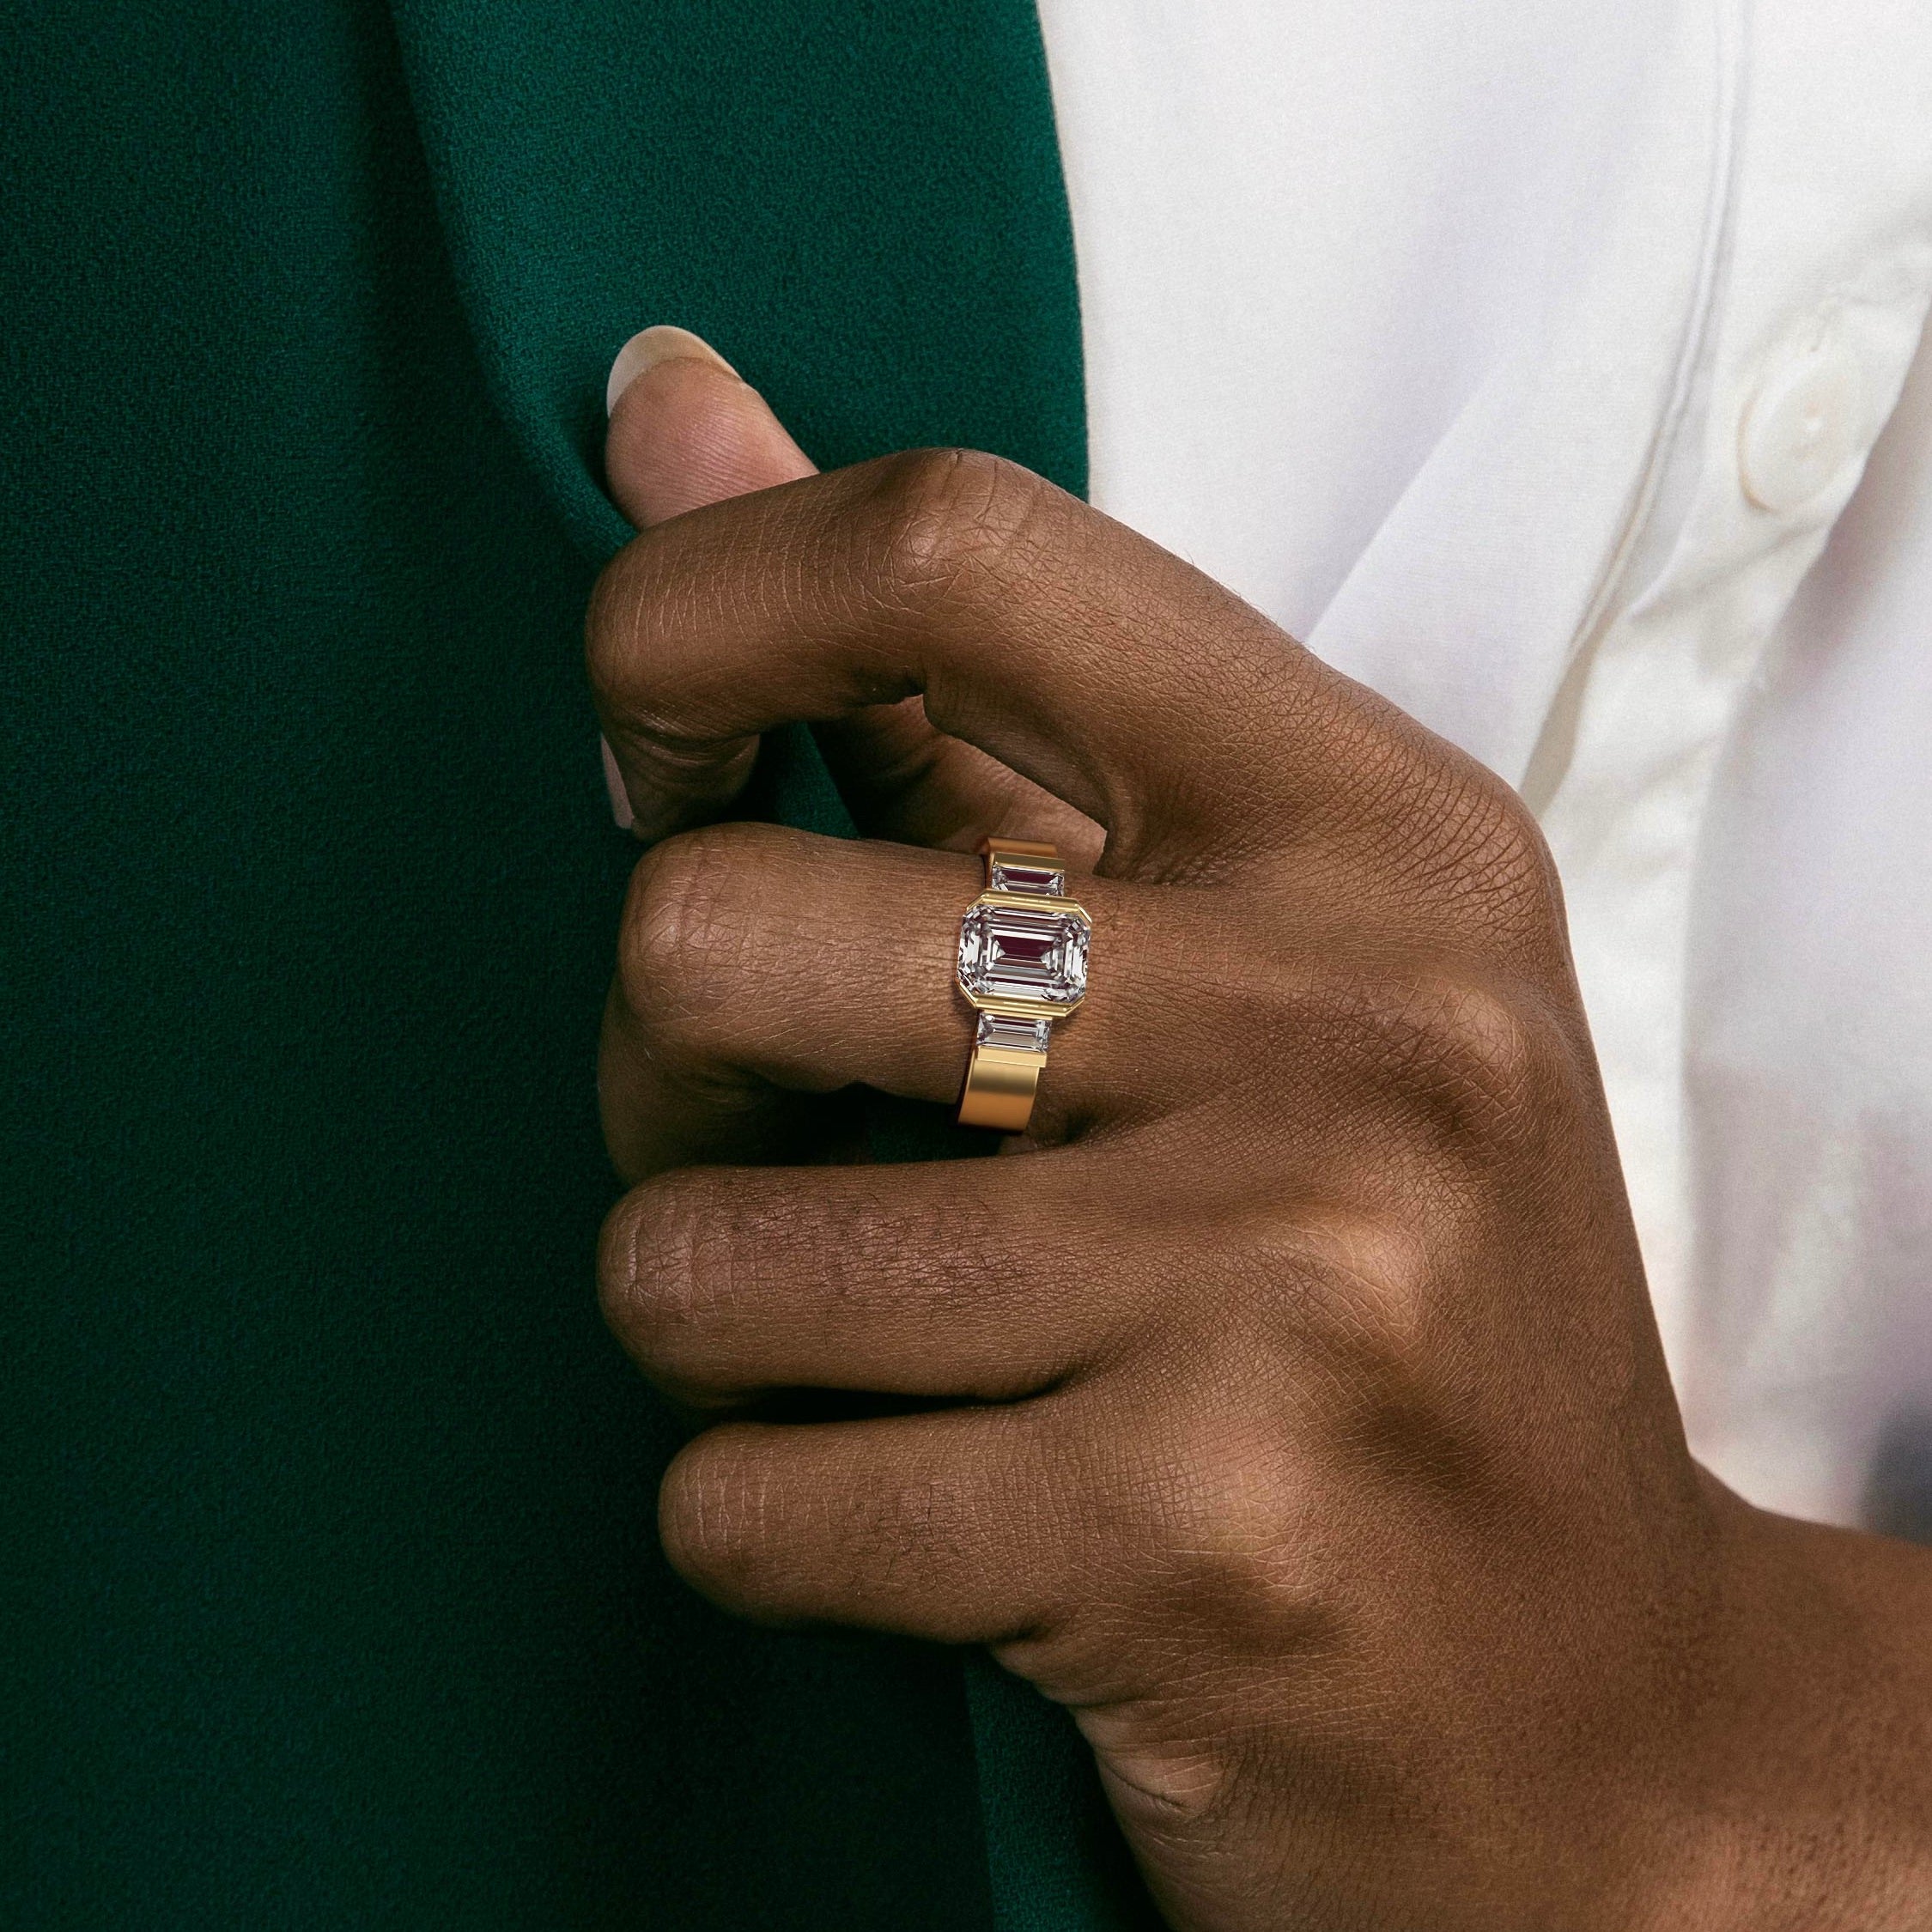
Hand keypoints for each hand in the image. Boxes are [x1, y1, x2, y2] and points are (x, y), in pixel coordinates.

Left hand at [587, 335, 1931, 1929]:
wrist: (1592, 1698)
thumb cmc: (1391, 1288)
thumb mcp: (1257, 956)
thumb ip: (944, 684)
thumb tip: (661, 403)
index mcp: (1369, 833)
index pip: (958, 551)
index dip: (702, 599)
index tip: (648, 724)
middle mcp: (1352, 1027)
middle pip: (716, 937)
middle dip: (661, 1074)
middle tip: (777, 1139)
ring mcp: (1282, 1288)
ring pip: (688, 1259)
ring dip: (718, 1321)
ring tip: (886, 1349)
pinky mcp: (1190, 1535)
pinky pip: (741, 1502)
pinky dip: (770, 1519)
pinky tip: (937, 1512)